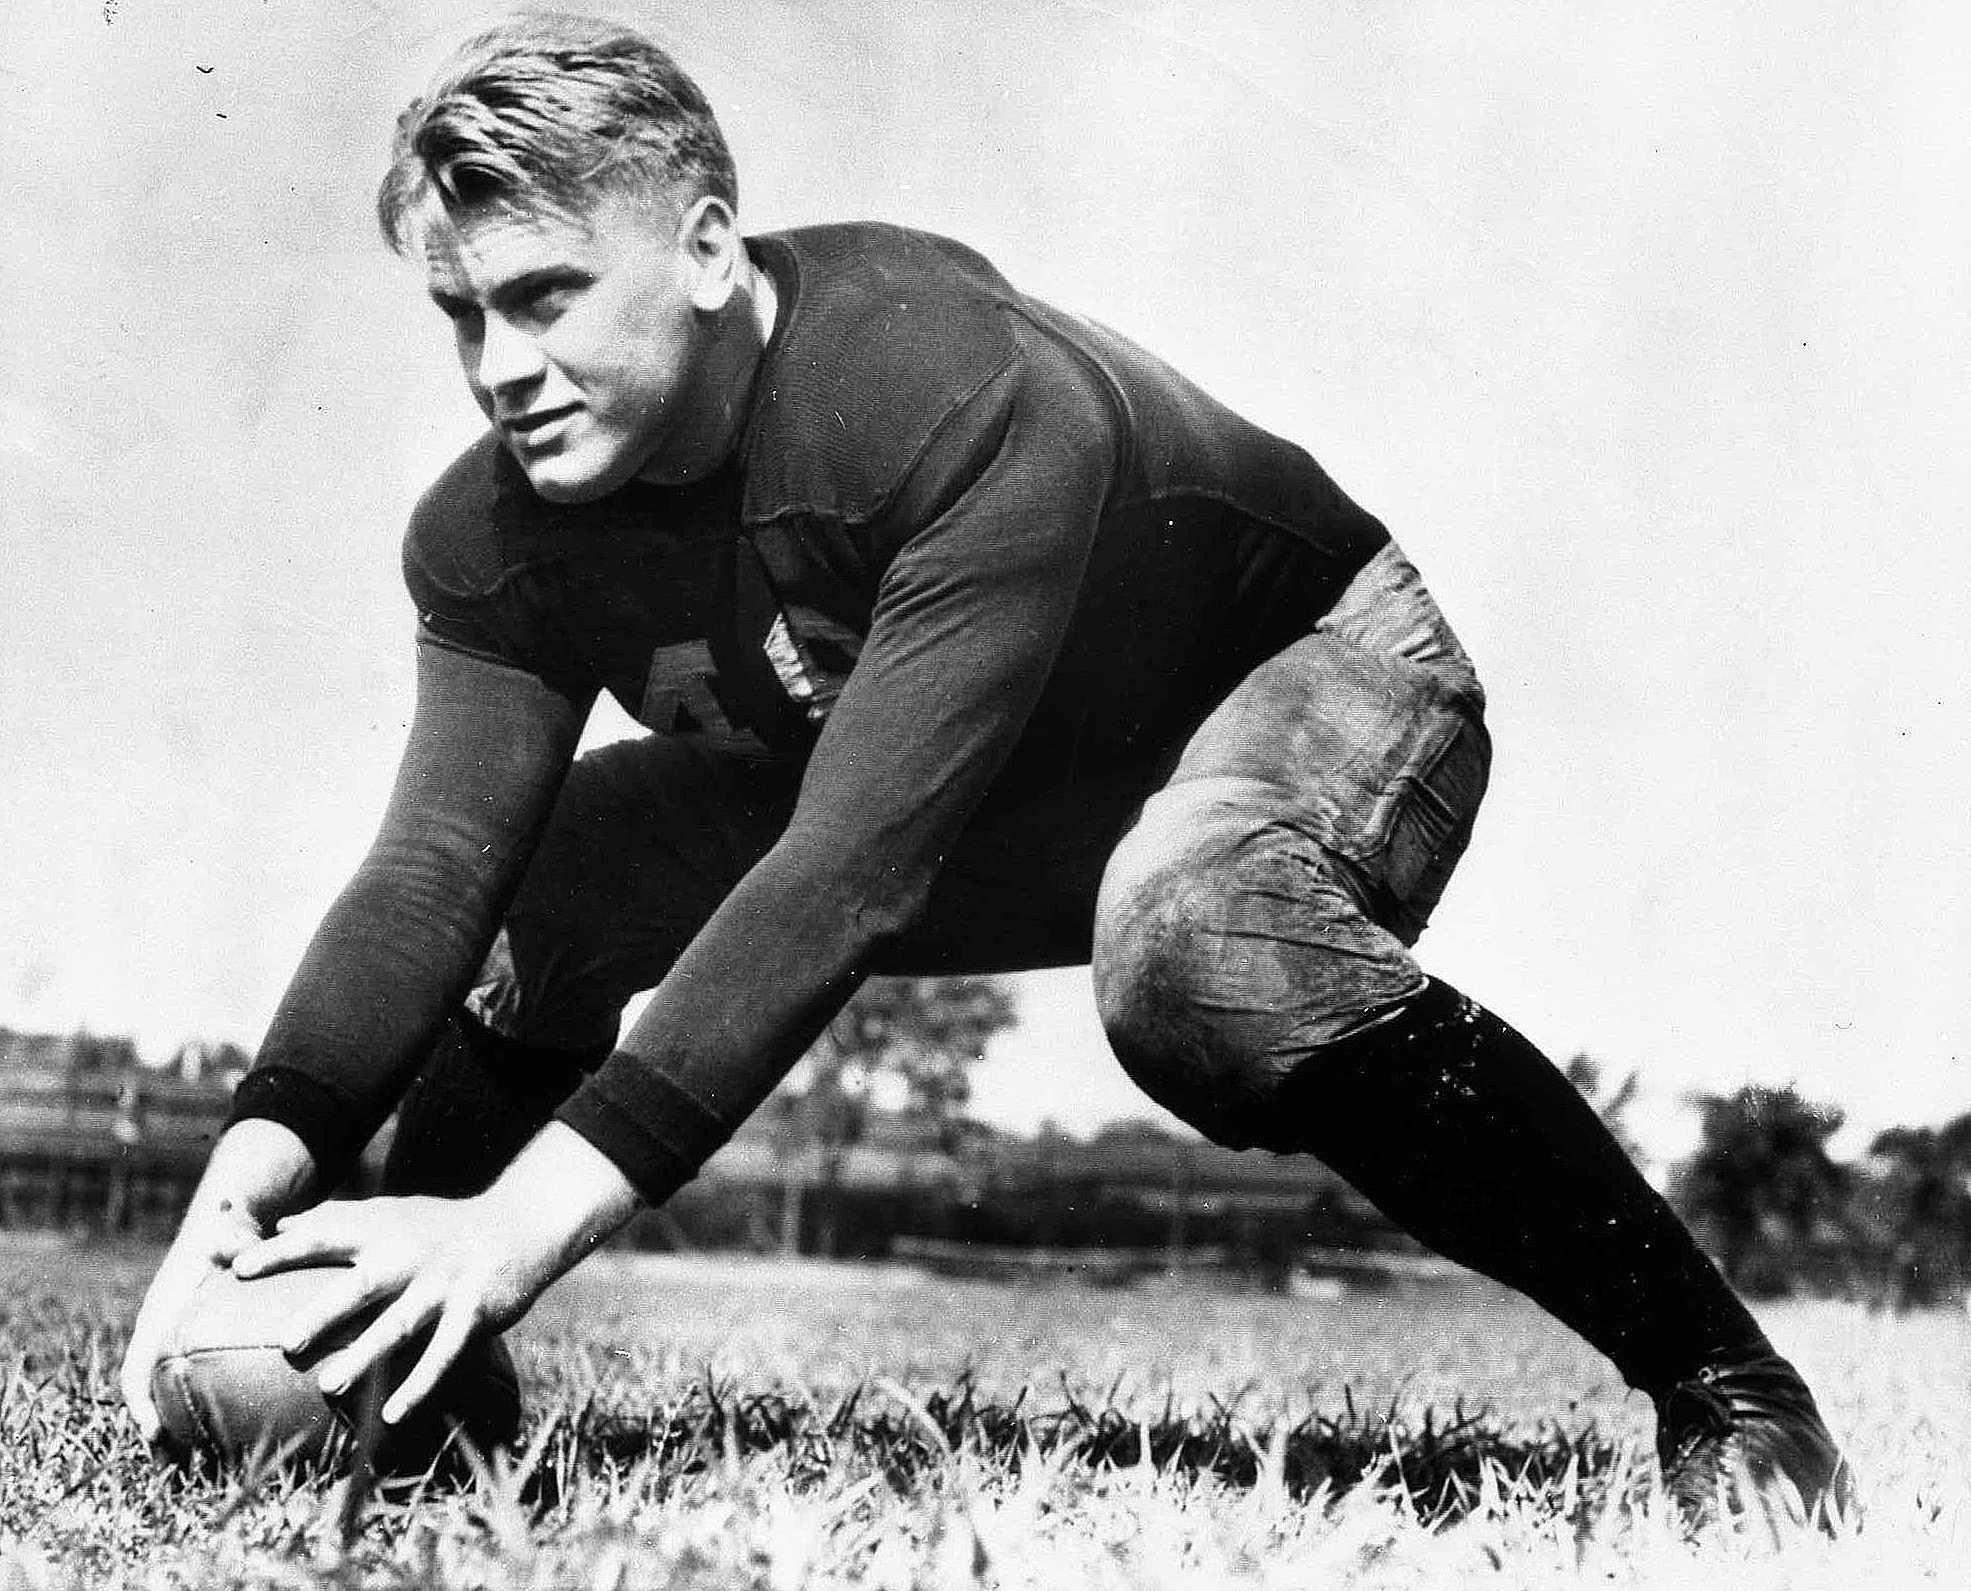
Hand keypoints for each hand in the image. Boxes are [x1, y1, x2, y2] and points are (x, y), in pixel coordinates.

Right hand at [121, 1119, 317, 1442]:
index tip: (153, 1432)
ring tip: (209, 1468)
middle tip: (175, 1469)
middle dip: (159, 1435)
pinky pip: (207, 1391)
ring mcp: (181, 1352)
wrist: (227, 1231)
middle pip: (152, 1400)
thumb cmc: (225, 1233)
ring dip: (186, 1435)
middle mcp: (163, 1342)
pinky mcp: (203, 1356)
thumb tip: (239, 1248)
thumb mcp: (228, 1232)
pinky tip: (254, 1438)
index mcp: (158, 1321)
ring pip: (178, 1402)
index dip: (139, 1403)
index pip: (137, 1369)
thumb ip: (233, 1241)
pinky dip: (220, 1415)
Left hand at [232, 1122, 639, 1425]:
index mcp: (384, 1228)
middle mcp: (411, 1254)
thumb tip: (277, 1228)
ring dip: (367, 1355)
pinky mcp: (474, 1310)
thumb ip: (338, 1220)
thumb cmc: (440, 1225)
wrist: (519, 1225)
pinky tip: (391, 1415)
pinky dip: (419, 1384)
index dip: (281, 1251)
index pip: (325, 1235)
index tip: (236, 1270)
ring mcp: (444, 1284)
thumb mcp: (392, 1212)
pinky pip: (444, 1353)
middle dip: (325, 1311)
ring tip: (330, 1385)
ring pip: (402, 1324)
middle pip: (362, 1283)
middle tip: (287, 1342)